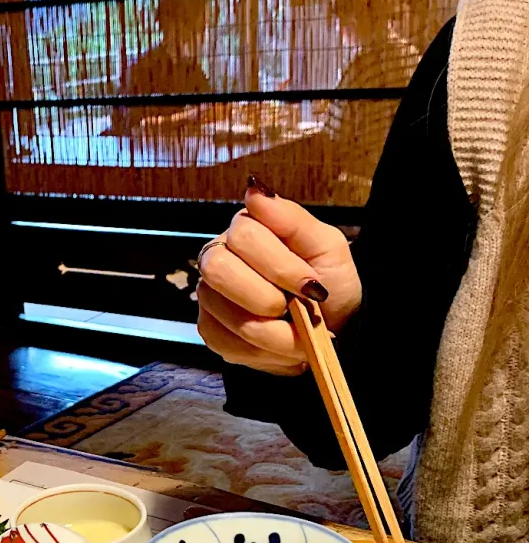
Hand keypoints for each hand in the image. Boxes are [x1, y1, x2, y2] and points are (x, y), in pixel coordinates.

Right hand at [196, 177, 361, 374]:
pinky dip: (261, 351)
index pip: (245, 236)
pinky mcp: (210, 329)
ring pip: (225, 313)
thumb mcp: (327, 247)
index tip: (312, 287)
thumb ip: (292, 219)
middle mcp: (219, 256)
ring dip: (272, 333)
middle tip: (298, 311)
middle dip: (266, 299)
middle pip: (219, 270)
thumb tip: (255, 190)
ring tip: (300, 336)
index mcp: (247, 229)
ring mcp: (210, 294)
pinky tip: (280, 346)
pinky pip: (223, 342)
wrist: (332, 330)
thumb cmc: (330, 284)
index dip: (280, 266)